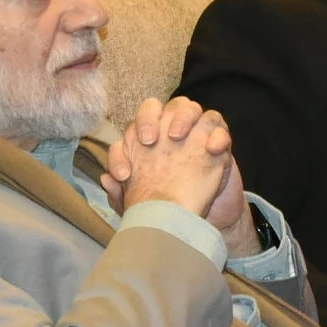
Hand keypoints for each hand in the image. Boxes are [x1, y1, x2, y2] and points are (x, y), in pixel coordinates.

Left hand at [101, 95, 247, 239]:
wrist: (195, 220)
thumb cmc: (164, 206)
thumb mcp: (139, 205)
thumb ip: (121, 194)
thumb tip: (106, 180)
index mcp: (149, 138)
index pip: (137, 121)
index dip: (127, 136)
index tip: (128, 166)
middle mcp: (171, 130)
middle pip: (161, 106)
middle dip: (151, 117)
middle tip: (149, 140)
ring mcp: (196, 134)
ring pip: (191, 108)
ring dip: (184, 116)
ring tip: (177, 137)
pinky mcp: (220, 146)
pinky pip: (220, 129)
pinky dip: (217, 135)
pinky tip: (211, 149)